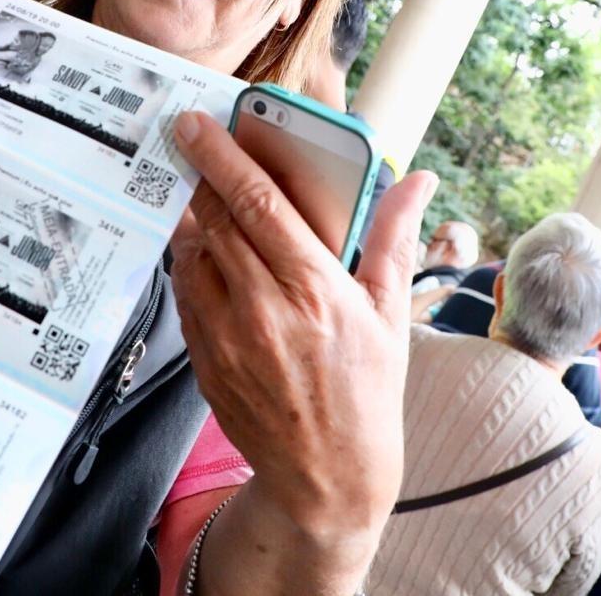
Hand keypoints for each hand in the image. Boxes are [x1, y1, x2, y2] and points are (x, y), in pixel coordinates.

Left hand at [169, 111, 435, 591]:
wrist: (328, 476)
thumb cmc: (366, 391)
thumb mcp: (389, 313)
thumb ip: (393, 237)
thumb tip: (417, 180)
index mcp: (314, 288)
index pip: (256, 202)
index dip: (222, 154)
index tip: (198, 124)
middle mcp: (262, 308)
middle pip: (214, 217)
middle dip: (200, 174)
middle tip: (192, 144)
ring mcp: (225, 335)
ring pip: (191, 251)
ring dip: (194, 218)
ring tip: (206, 202)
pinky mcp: (202, 357)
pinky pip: (184, 291)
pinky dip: (190, 262)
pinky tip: (209, 254)